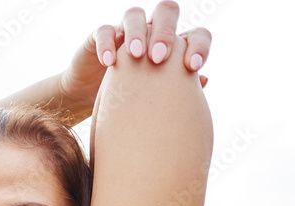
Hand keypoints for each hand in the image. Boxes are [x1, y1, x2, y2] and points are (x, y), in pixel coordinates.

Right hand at [60, 2, 210, 112]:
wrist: (91, 104)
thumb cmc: (131, 103)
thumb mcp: (156, 100)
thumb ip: (179, 89)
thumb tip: (203, 80)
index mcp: (172, 46)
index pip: (194, 34)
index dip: (198, 46)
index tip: (193, 67)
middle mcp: (150, 32)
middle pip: (166, 12)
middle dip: (165, 33)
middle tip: (159, 58)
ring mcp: (124, 32)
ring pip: (134, 15)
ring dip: (137, 33)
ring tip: (136, 55)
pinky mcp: (97, 38)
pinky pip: (103, 31)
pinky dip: (106, 44)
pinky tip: (109, 63)